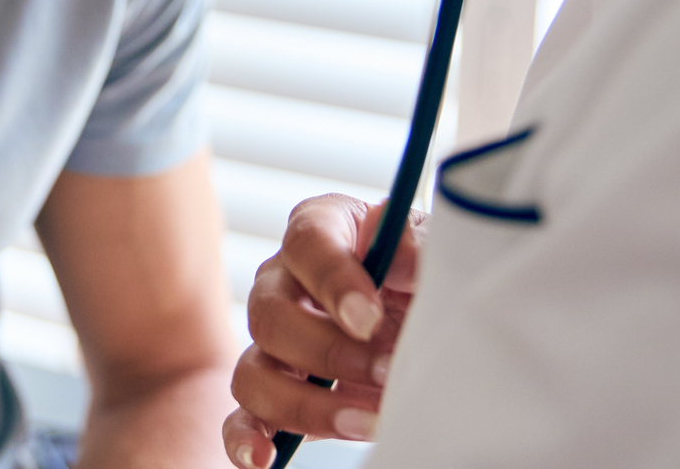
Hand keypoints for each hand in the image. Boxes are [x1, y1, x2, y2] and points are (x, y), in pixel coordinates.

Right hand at [223, 194, 424, 467]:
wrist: (438, 325)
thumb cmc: (430, 280)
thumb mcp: (436, 256)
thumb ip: (418, 248)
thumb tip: (398, 259)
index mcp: (324, 233)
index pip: (306, 243)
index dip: (332, 280)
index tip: (370, 318)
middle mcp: (285, 284)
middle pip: (269, 314)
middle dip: (329, 352)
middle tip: (387, 372)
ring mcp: (274, 343)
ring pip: (252, 372)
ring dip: (307, 404)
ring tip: (368, 423)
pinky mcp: (276, 395)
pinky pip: (241, 417)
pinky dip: (247, 438)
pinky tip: (266, 459)